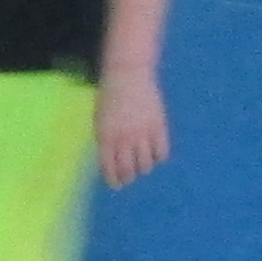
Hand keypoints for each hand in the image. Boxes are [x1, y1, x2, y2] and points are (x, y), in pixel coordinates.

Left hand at [96, 72, 170, 187]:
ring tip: (142, 166)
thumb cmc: (110, 97)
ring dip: (144, 169)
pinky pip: (161, 152)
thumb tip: (110, 163)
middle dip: (128, 177)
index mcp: (105, 137)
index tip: (117, 186)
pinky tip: (155, 155)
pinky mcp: (158, 127)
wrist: (127, 75)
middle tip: (130, 178)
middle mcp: (124, 139)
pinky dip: (158, 158)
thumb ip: (105, 141)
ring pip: (146, 164)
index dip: (113, 180)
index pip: (109, 168)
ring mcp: (142, 133)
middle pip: (128, 169)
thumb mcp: (100, 120)